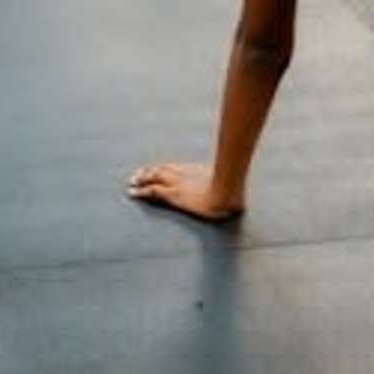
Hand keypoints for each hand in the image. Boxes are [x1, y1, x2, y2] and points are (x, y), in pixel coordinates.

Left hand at [126, 161, 241, 223]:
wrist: (228, 191)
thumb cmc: (234, 193)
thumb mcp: (233, 192)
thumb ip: (232, 196)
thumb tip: (241, 204)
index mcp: (197, 171)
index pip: (176, 168)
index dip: (165, 170)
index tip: (158, 171)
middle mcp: (185, 173)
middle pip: (163, 169)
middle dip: (150, 172)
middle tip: (139, 174)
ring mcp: (177, 183)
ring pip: (153, 177)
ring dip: (142, 179)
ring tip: (132, 183)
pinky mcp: (173, 195)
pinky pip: (152, 190)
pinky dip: (140, 191)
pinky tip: (132, 193)